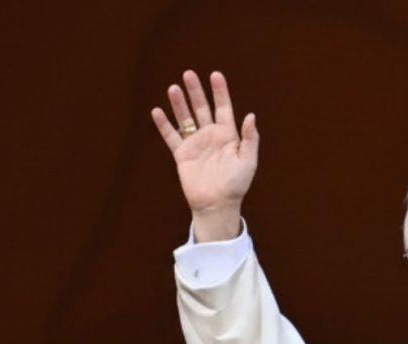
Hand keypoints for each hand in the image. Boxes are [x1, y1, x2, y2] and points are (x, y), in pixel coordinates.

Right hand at [151, 70, 258, 241]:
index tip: (215, 75)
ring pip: (185, 118)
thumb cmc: (236, 185)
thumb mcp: (248, 161)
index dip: (220, 91)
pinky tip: (157, 111)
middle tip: (188, 74)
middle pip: (202, 108)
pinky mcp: (182, 154)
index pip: (224, 108)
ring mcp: (195, 144)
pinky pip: (171, 136)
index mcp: (227, 135)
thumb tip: (251, 115)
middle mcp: (210, 136)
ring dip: (179, 103)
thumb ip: (250, 139)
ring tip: (173, 88)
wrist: (217, 205)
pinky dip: (164, 124)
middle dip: (196, 91)